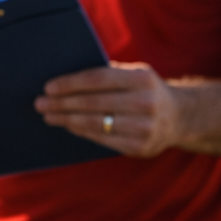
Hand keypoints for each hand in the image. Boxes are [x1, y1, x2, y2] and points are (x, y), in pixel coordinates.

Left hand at [34, 62, 183, 157]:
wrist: (180, 117)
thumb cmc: (145, 90)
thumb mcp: (135, 74)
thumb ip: (108, 73)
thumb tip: (66, 78)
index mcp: (142, 78)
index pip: (97, 79)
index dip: (70, 84)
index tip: (48, 87)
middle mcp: (145, 102)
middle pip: (93, 103)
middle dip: (62, 103)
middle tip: (40, 103)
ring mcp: (144, 127)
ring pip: (95, 123)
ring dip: (66, 119)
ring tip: (49, 116)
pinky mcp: (139, 147)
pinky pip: (102, 139)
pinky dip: (81, 132)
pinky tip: (68, 126)